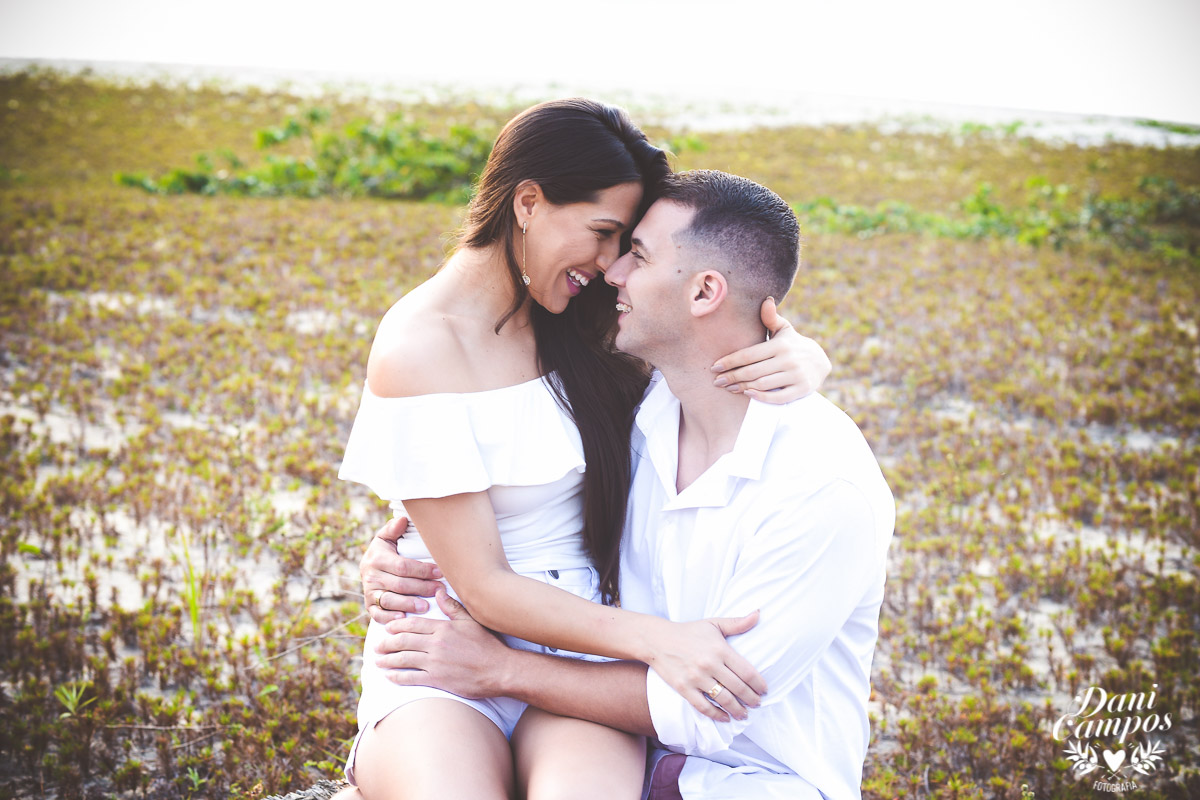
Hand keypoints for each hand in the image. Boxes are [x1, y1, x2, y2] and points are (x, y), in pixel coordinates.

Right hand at [361, 516, 443, 623]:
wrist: (369, 565)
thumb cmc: (385, 550)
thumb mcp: (387, 537)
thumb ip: (393, 529)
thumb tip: (402, 520)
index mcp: (377, 558)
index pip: (402, 566)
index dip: (422, 570)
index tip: (440, 572)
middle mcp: (371, 576)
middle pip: (399, 584)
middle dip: (422, 588)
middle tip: (440, 590)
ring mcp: (369, 591)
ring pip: (390, 600)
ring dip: (409, 604)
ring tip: (426, 606)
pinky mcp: (369, 605)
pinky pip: (378, 614)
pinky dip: (390, 618)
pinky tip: (403, 618)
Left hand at [374, 589, 508, 698]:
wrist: (499, 670)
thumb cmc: (487, 645)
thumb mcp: (471, 621)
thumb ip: (452, 607)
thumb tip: (438, 592)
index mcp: (443, 628)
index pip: (412, 624)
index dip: (396, 626)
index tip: (387, 628)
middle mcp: (435, 644)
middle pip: (403, 641)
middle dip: (386, 643)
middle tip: (377, 646)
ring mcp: (435, 663)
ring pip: (403, 659)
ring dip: (387, 660)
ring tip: (378, 661)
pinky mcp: (437, 680)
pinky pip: (410, 677)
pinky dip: (397, 677)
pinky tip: (390, 677)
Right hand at [644, 613, 765, 722]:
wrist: (657, 639)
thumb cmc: (688, 631)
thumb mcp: (713, 624)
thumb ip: (737, 623)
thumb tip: (758, 614)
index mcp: (720, 649)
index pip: (747, 672)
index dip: (759, 684)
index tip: (764, 690)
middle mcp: (710, 664)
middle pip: (738, 688)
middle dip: (752, 699)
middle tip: (758, 703)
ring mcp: (696, 678)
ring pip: (724, 699)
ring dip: (738, 710)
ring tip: (745, 714)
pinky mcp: (684, 688)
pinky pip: (704, 707)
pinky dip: (717, 715)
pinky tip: (725, 717)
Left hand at [709, 297, 830, 402]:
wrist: (821, 362)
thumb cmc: (793, 344)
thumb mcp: (784, 330)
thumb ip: (771, 318)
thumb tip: (765, 300)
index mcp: (780, 344)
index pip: (749, 354)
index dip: (730, 361)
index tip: (714, 367)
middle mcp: (789, 359)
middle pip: (752, 371)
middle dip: (732, 377)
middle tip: (717, 381)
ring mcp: (796, 375)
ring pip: (762, 384)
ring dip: (742, 387)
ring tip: (729, 388)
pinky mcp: (802, 389)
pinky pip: (778, 397)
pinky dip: (761, 397)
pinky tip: (748, 393)